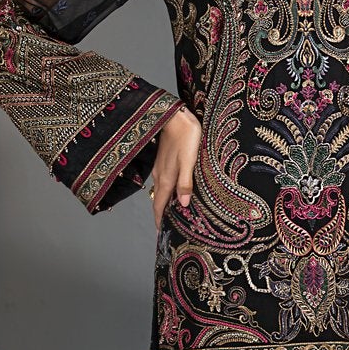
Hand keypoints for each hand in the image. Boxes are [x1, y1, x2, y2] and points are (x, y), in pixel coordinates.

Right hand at [149, 107, 201, 228]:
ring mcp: (160, 167)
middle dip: (162, 214)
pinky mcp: (163, 159)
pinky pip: (163, 180)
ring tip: (171, 212)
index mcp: (166, 178)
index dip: (159, 220)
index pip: (159, 205)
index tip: (160, 233)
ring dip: (164, 202)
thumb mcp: (189, 161)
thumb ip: (185, 183)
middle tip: (166, 227)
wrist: (175, 116)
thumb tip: (183, 205)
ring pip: (161, 190)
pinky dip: (167, 190)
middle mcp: (160, 175)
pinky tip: (174, 190)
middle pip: (159, 199)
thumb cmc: (185, 137)